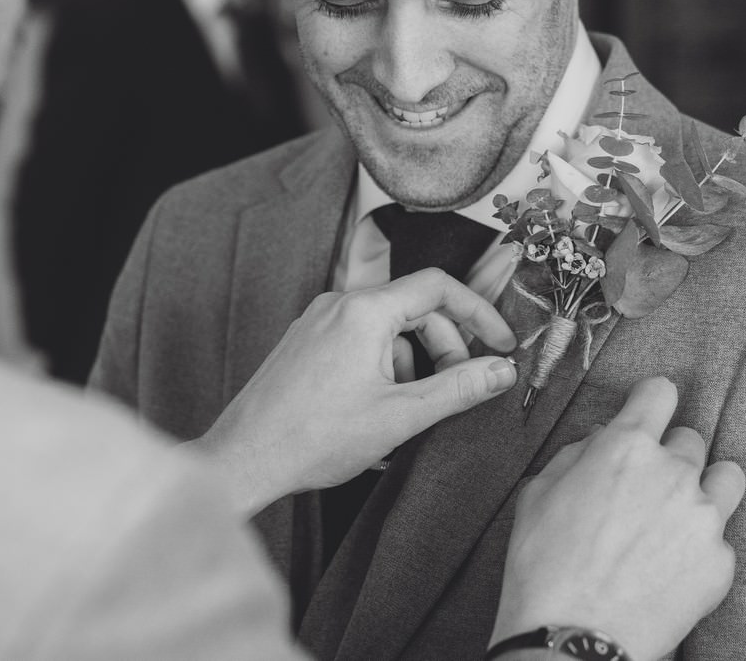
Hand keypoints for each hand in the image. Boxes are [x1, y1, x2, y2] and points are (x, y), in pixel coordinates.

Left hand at [188, 269, 517, 516]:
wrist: (243, 459)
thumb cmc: (313, 439)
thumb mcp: (400, 417)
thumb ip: (457, 389)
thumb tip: (502, 371)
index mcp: (364, 311)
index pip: (438, 287)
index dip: (479, 313)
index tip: (500, 345)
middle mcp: (338, 304)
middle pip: (414, 309)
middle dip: (445, 347)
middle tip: (458, 390)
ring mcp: (317, 321)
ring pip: (387, 328)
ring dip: (412, 363)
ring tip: (407, 412)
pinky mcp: (305, 342)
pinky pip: (359, 340)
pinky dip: (382, 366)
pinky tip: (378, 411)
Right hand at [492, 377, 745, 660]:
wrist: (573, 640)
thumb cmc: (544, 569)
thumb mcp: (539, 494)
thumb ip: (577, 454)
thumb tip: (601, 440)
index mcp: (625, 446)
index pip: (660, 392)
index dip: (652, 402)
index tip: (649, 415)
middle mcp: (673, 472)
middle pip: (690, 439)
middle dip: (668, 458)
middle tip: (645, 491)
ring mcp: (703, 517)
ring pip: (726, 478)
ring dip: (705, 489)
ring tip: (678, 518)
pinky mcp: (721, 561)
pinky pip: (721, 538)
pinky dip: (701, 548)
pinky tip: (671, 570)